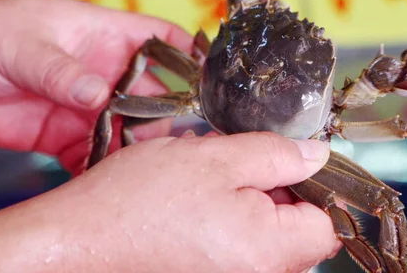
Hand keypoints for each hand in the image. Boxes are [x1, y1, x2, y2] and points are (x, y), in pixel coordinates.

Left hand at [0, 0, 192, 174]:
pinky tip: (107, 179)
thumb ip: (63, 70)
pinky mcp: (64, 136)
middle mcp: (104, 72)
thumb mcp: (25, 44)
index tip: (211, 79)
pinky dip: (102, 169)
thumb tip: (99, 95)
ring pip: (131, 128)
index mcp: (104, 35)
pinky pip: (94, 155)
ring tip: (145, 165)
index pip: (162, 40)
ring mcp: (87, 106)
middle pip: (155, 94)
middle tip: (176, 140)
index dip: (190, 56)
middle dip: (169, 115)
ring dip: (138, 147)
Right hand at [0, 131, 341, 272]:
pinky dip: (234, 220)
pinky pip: (244, 249)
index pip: (329, 222)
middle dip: (282, 190)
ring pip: (270, 238)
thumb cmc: (138, 201)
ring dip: (254, 202)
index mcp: (269, 252)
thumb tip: (317, 155)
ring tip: (216, 180)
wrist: (77, 242)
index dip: (318, 184)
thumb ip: (276, 155)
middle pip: (301, 232)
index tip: (294, 159)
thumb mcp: (216, 158)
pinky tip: (203, 202)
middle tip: (244, 161)